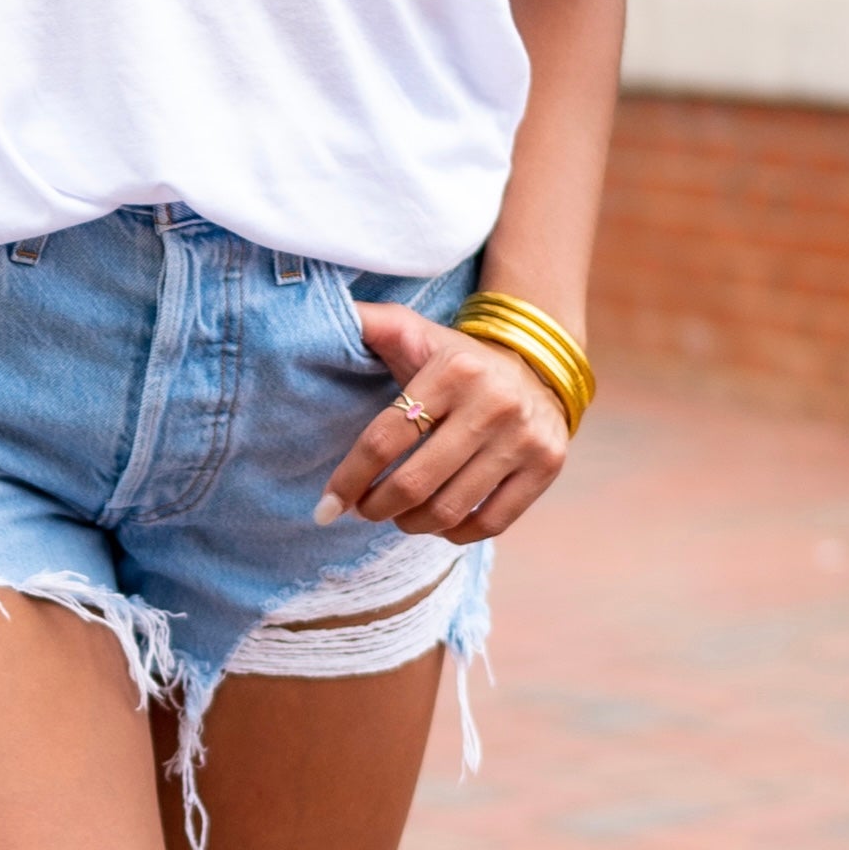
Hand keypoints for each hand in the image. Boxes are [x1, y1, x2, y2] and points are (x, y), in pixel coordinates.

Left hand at [317, 298, 571, 541]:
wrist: (537, 364)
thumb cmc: (454, 356)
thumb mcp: (410, 328)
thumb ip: (363, 322)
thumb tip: (302, 315)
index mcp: (453, 370)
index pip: (385, 439)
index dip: (349, 479)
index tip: (326, 507)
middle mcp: (493, 404)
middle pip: (415, 482)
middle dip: (375, 507)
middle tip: (362, 510)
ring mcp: (524, 438)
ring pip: (450, 509)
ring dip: (410, 524)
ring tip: (395, 515)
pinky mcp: (546, 466)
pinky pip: (491, 523)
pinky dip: (455, 534)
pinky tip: (436, 524)